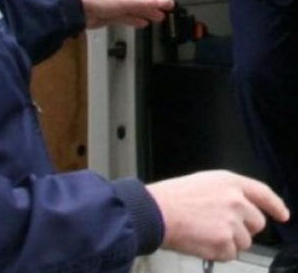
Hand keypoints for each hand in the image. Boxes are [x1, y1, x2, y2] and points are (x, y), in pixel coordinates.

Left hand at [77, 0, 174, 28]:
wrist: (81, 9)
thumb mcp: (130, 1)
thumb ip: (150, 2)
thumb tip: (168, 1)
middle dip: (156, 2)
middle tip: (168, 8)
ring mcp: (118, 3)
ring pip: (137, 8)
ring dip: (148, 12)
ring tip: (159, 18)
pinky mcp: (112, 14)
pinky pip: (128, 17)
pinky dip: (136, 20)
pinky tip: (143, 23)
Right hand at [147, 170, 289, 261]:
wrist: (155, 212)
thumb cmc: (170, 197)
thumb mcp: (201, 183)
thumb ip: (225, 193)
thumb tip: (239, 209)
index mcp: (229, 182)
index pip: (263, 193)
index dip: (275, 205)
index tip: (282, 214)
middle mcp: (236, 200)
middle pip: (257, 223)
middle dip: (242, 228)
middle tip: (218, 226)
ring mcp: (232, 222)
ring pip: (244, 242)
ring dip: (227, 241)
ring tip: (203, 231)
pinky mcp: (226, 242)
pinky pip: (231, 254)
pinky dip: (217, 252)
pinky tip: (200, 240)